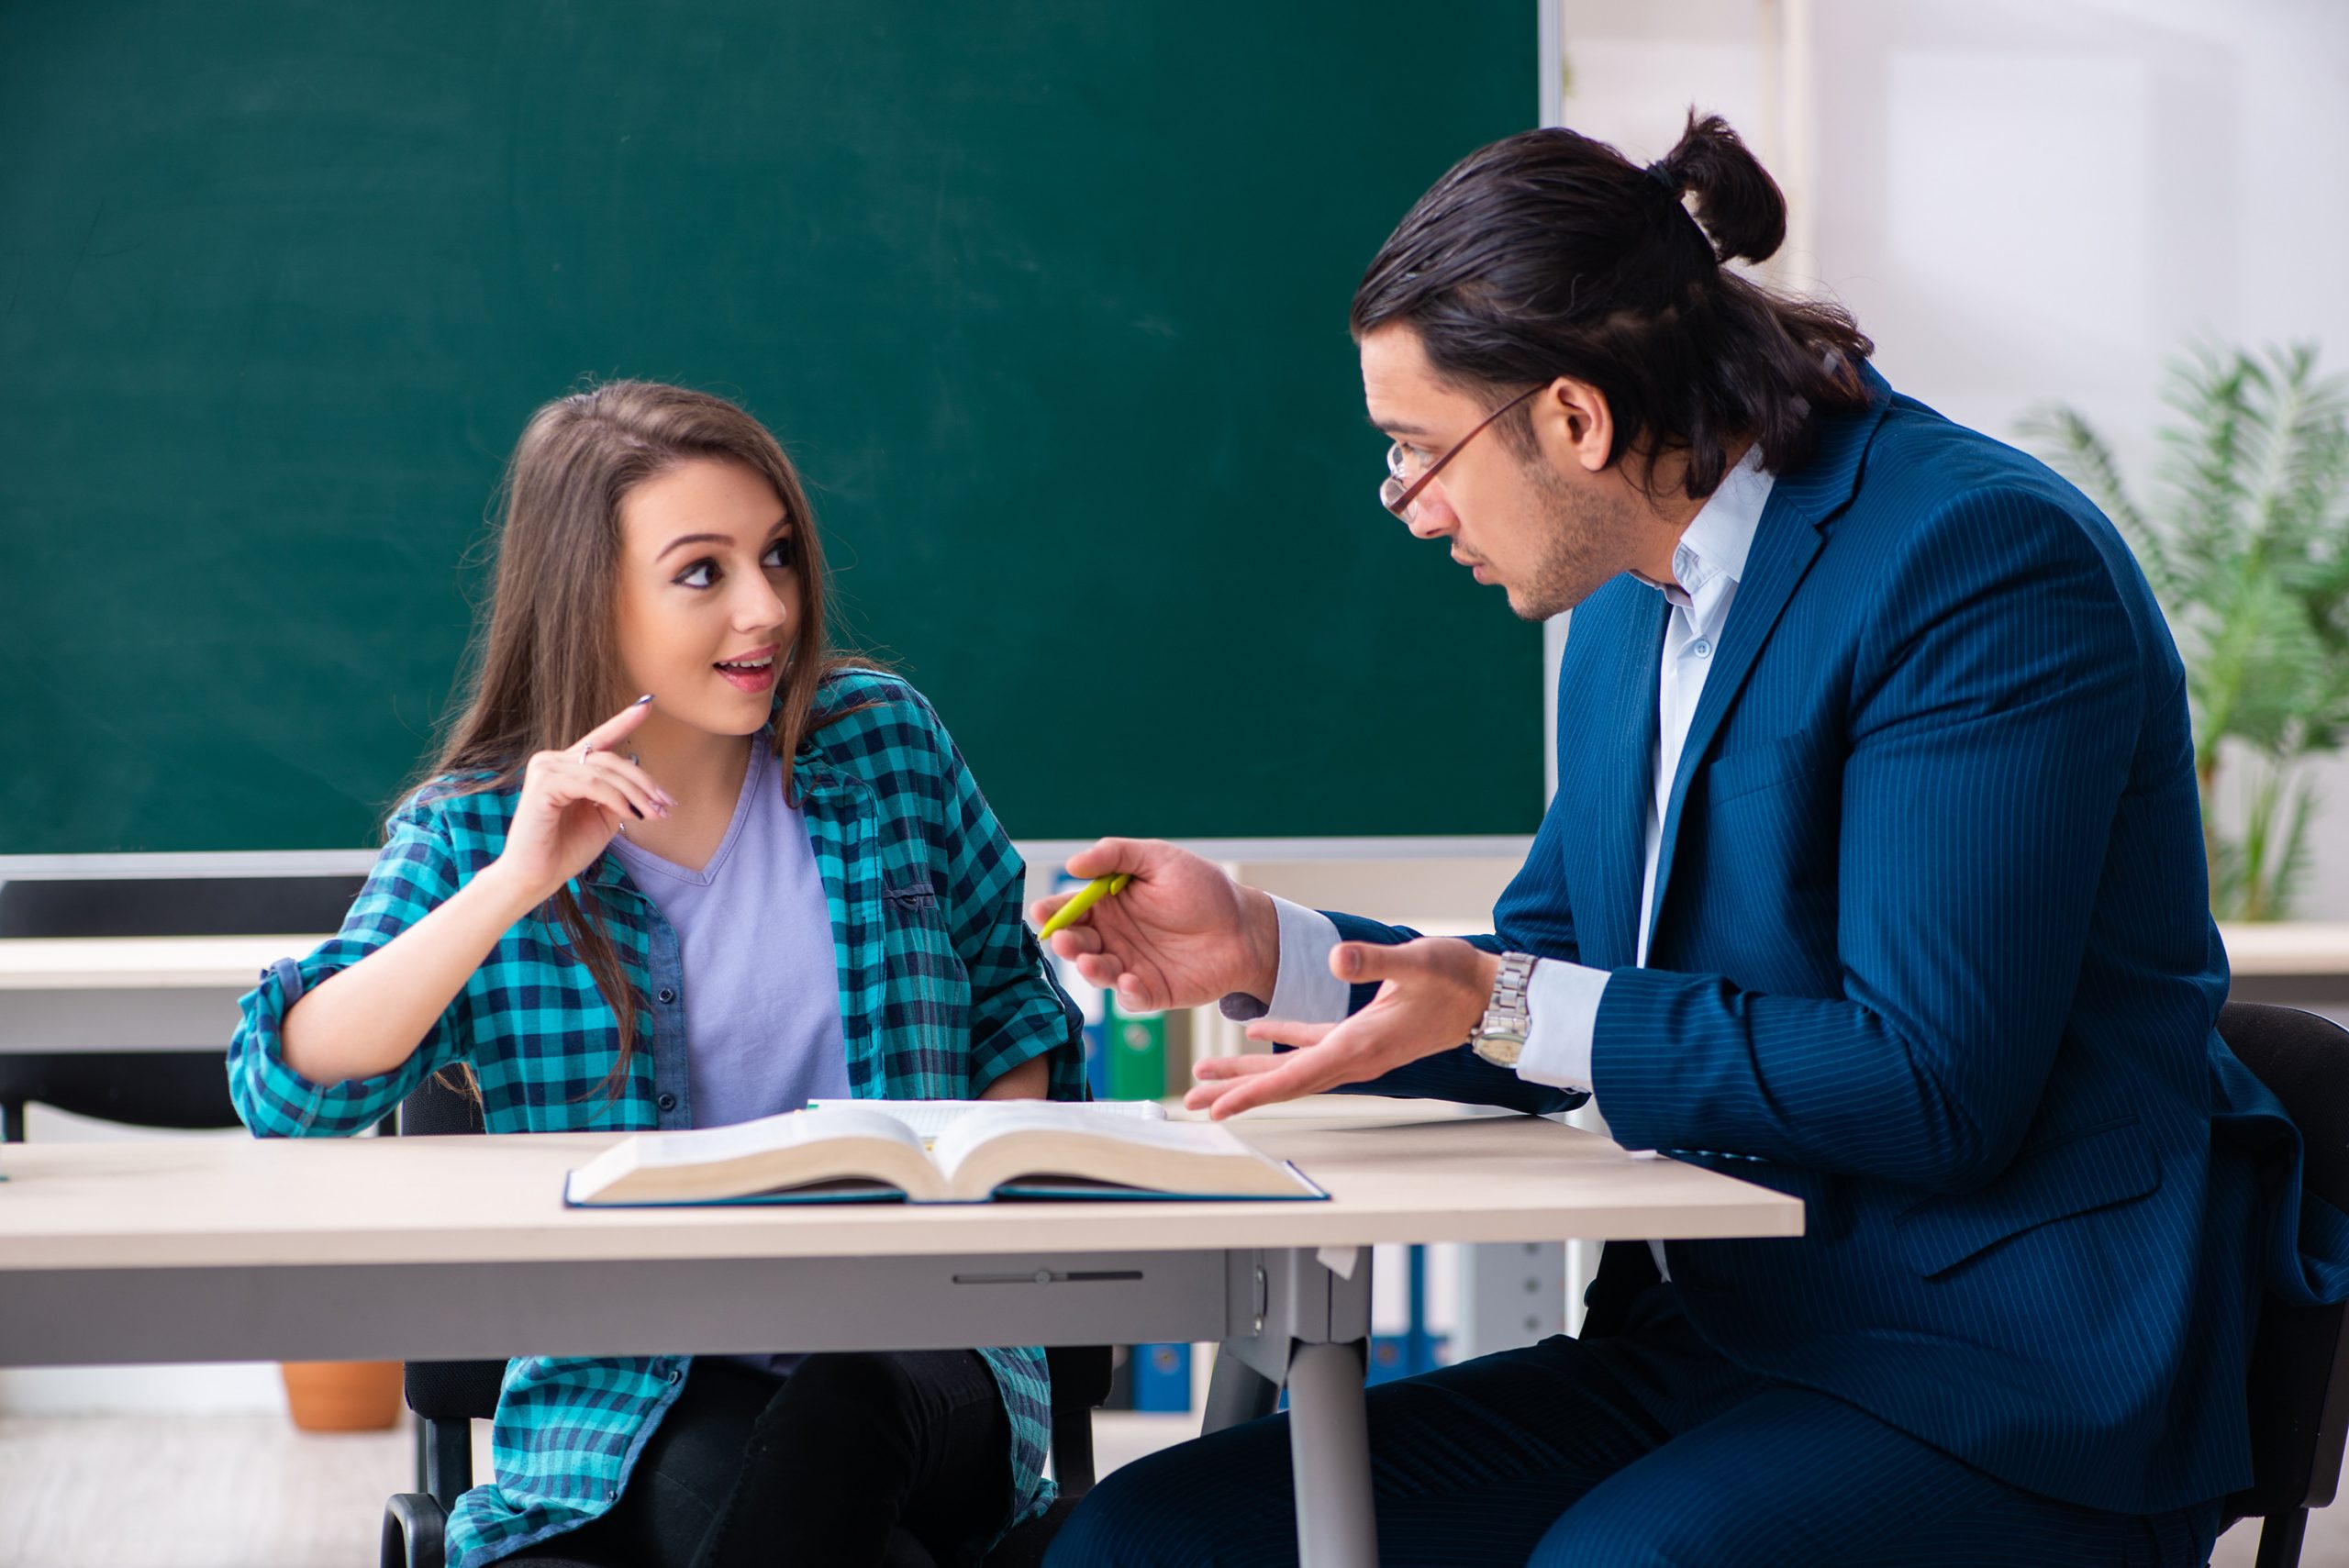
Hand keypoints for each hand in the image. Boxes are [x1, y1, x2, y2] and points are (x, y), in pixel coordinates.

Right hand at [494, 699, 674, 902]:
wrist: (537, 876)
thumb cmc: (566, 849)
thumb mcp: (603, 817)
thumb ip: (618, 795)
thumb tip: (642, 781)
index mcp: (567, 766)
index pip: (600, 739)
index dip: (624, 720)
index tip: (648, 703)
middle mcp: (553, 761)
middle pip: (611, 759)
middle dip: (644, 782)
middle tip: (667, 804)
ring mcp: (545, 769)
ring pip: (605, 771)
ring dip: (636, 794)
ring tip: (655, 814)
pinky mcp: (543, 784)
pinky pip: (592, 784)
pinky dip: (617, 799)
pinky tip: (631, 815)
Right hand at [1025, 839, 1279, 1012]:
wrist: (1245, 926)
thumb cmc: (1202, 888)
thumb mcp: (1159, 859)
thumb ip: (1115, 856)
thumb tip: (1072, 864)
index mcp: (1108, 904)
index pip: (1070, 909)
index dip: (1052, 912)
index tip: (1042, 912)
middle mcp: (1113, 937)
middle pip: (1077, 943)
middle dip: (1066, 943)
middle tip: (1063, 941)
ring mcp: (1130, 966)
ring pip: (1098, 973)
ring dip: (1090, 969)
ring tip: (1090, 962)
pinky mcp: (1152, 991)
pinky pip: (1132, 998)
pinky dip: (1128, 993)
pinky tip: (1130, 981)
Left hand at [1184, 938, 1500, 1118]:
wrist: (1490, 997)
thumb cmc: (1458, 979)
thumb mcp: (1418, 961)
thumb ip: (1374, 960)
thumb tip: (1332, 960)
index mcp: (1361, 1047)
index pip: (1296, 1077)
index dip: (1253, 1093)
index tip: (1217, 1109)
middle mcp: (1354, 1058)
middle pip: (1283, 1084)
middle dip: (1236, 1094)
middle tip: (1191, 1104)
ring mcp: (1356, 1050)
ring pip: (1291, 1069)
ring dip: (1248, 1075)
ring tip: (1206, 1078)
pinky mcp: (1359, 1036)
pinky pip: (1309, 1045)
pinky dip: (1279, 1041)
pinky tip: (1253, 1034)